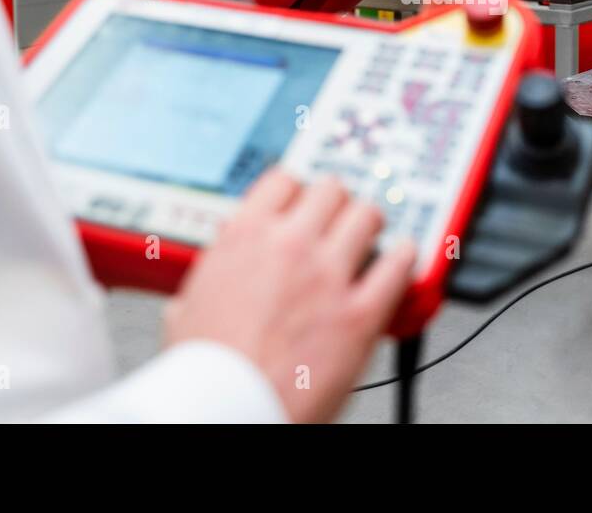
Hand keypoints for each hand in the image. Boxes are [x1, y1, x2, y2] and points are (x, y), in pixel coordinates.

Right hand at [164, 169, 415, 422]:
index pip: (283, 181)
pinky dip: (404, 258)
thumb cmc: (206, 371)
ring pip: (367, 216)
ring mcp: (328, 276)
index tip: (303, 198)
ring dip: (370, 222)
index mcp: (244, 238)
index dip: (297, 190)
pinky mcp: (361, 314)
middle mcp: (289, 246)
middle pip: (331, 190)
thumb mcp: (187, 305)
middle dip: (336, 202)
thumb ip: (213, 273)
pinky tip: (403, 257)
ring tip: (371, 231)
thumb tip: (217, 263)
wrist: (227, 411)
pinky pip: (397, 267)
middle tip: (339, 215)